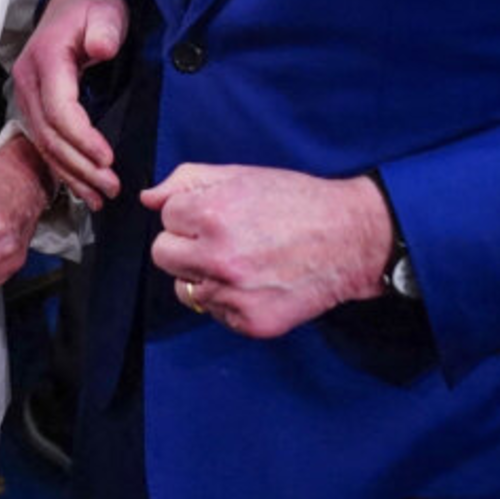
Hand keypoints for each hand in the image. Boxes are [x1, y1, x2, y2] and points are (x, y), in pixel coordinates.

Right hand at [9, 0, 127, 207]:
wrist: (72, 4)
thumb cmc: (92, 9)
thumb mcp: (104, 12)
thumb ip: (104, 29)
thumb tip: (102, 49)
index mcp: (45, 59)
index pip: (59, 109)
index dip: (82, 138)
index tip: (108, 158)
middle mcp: (29, 82)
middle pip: (49, 134)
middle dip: (79, 165)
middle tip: (111, 187)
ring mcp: (28, 96)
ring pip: (44, 144)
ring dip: (72, 173)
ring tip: (100, 196)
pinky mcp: (35, 107)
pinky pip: (46, 143)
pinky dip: (64, 168)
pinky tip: (83, 188)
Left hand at [145, 165, 392, 338]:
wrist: (350, 240)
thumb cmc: (294, 202)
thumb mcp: (239, 175)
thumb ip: (186, 181)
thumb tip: (149, 199)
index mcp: (212, 215)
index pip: (166, 218)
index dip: (190, 213)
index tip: (216, 213)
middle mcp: (219, 258)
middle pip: (163, 256)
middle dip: (184, 245)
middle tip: (219, 238)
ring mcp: (234, 295)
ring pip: (185, 288)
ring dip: (204, 275)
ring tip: (240, 260)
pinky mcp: (251, 323)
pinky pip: (215, 312)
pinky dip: (228, 300)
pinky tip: (255, 281)